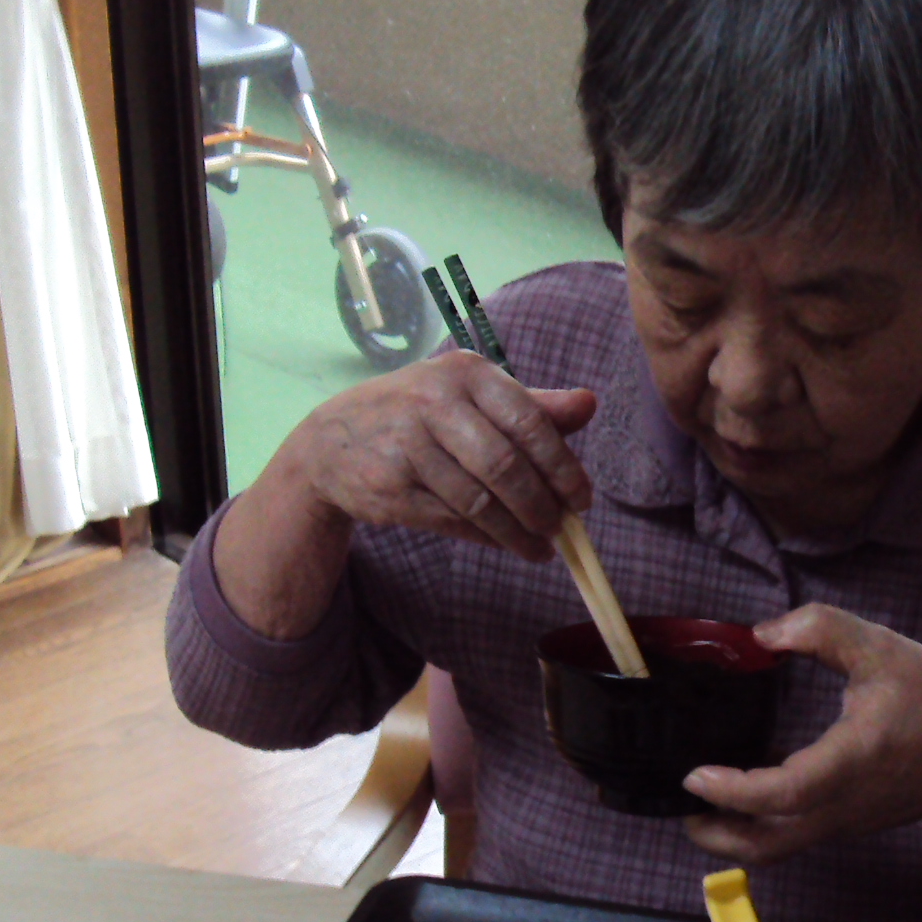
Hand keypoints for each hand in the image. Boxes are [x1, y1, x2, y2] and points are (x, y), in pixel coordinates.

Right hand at [271, 350, 597, 561]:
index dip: (562, 467)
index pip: (529, 422)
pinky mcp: (390, 488)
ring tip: (541, 548)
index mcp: (465, 373)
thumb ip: (531, 406)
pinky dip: (487, 538)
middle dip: (542, 506)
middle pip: (505, 467)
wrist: (331, 442)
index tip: (582, 499)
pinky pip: (453, 521)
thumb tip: (590, 404)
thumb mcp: (471, 397)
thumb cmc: (420, 415)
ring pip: (479, 501)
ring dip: (518, 532)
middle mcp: (433, 402)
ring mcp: (407, 446)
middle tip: (562, 529)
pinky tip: (506, 544)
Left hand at [682, 605, 921, 864]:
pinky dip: (758, 827)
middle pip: (765, 846)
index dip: (731, 790)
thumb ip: (821, 629)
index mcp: (850, 763)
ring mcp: (845, 822)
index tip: (694, 773)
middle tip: (680, 804)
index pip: (781, 794)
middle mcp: (842, 805)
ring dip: (732, 835)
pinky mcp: (848, 823)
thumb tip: (762, 635)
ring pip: (777, 849)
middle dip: (714, 835)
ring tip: (700, 804)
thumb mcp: (883, 648)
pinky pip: (794, 835)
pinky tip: (744, 793)